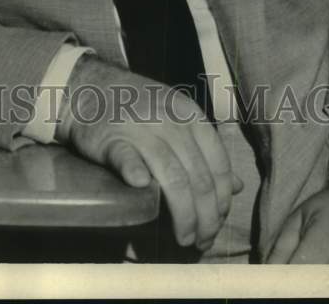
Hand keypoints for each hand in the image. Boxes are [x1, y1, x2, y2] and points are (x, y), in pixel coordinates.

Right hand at [55, 54, 242, 250]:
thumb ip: (205, 150)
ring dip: (183, 214)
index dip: (222, 201)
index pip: (218, 164)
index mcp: (189, 115)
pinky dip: (136, 173)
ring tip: (184, 238)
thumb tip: (237, 186)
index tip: (217, 223)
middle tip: (202, 241)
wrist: (91, 86)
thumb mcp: (176, 119)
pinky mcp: (110, 138)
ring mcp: (140, 128)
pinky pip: (127, 157)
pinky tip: (143, 188)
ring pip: (172, 177)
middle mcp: (170, 121)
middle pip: (198, 178)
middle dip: (206, 217)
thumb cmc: (138, 107)